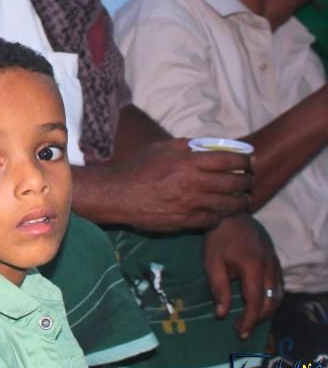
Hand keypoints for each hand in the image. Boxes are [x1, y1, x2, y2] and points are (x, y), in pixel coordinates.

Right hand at [92, 138, 252, 231]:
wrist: (118, 195)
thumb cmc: (138, 168)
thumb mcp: (161, 148)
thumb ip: (186, 146)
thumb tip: (205, 146)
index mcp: (189, 162)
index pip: (229, 160)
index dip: (244, 161)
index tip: (249, 162)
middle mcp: (194, 183)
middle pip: (235, 183)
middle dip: (247, 182)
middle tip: (248, 182)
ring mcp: (191, 204)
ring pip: (229, 204)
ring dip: (239, 201)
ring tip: (242, 199)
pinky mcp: (185, 221)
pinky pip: (212, 220)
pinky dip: (218, 216)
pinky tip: (216, 212)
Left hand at [203, 214, 281, 340]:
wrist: (231, 214)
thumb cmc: (218, 238)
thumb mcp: (212, 263)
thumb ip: (219, 289)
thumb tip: (222, 313)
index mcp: (254, 268)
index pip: (256, 302)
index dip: (250, 320)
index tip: (241, 333)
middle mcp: (269, 267)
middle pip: (271, 301)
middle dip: (259, 318)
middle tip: (242, 327)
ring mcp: (275, 262)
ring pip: (278, 294)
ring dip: (267, 309)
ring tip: (251, 318)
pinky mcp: (275, 259)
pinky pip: (278, 284)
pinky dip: (271, 297)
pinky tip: (259, 301)